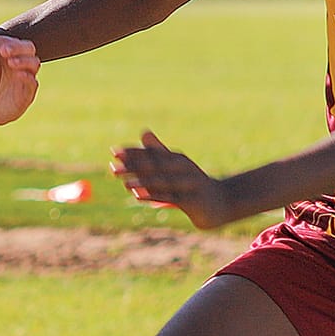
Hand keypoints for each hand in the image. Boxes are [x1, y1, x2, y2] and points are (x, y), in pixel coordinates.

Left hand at [0, 36, 38, 126]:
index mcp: (5, 51)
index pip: (2, 42)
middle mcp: (18, 60)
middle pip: (26, 47)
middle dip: (16, 47)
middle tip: (4, 50)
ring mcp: (25, 75)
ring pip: (33, 62)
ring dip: (24, 60)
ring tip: (11, 62)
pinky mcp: (27, 92)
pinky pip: (33, 82)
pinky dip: (28, 77)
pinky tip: (19, 75)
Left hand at [111, 129, 233, 228]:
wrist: (221, 203)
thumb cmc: (193, 184)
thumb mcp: (177, 166)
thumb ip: (159, 151)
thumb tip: (143, 133)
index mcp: (178, 159)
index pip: (153, 154)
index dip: (134, 153)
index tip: (114, 152)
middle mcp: (184, 168)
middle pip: (155, 166)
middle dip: (133, 166)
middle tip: (113, 167)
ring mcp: (188, 184)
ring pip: (161, 182)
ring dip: (141, 182)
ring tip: (123, 183)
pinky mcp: (192, 200)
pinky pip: (170, 198)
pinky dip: (154, 196)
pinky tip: (139, 196)